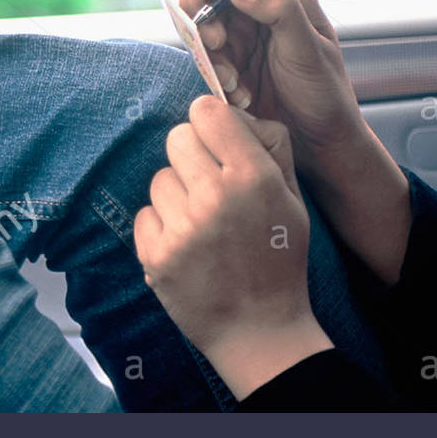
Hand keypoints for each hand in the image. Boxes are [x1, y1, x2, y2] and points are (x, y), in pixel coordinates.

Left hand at [134, 96, 332, 398]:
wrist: (259, 329)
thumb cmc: (278, 257)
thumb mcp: (292, 199)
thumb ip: (266, 147)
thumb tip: (229, 108)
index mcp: (253, 178)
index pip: (206, 111)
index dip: (209, 122)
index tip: (214, 138)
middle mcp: (214, 198)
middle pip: (176, 137)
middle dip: (191, 156)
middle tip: (208, 184)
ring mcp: (181, 227)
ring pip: (160, 177)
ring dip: (177, 194)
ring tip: (203, 224)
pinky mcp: (154, 253)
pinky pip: (145, 212)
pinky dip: (161, 226)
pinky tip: (186, 246)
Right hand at [180, 0, 410, 283]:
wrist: (316, 140)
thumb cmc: (324, 92)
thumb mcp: (309, 48)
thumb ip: (279, 10)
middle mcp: (252, 0)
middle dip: (199, 7)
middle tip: (217, 41)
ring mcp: (233, 28)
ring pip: (191, 13)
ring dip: (203, 44)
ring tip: (232, 74)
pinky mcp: (219, 56)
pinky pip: (195, 49)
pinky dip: (208, 69)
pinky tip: (236, 89)